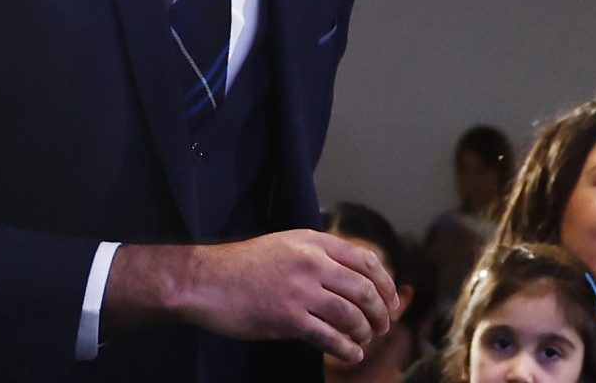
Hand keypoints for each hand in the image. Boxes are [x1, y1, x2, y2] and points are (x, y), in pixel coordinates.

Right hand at [105, 231, 398, 363]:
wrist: (204, 280)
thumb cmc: (241, 266)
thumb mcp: (283, 246)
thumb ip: (316, 256)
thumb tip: (355, 277)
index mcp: (311, 242)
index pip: (366, 259)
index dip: (386, 283)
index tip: (391, 300)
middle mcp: (310, 262)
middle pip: (365, 289)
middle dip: (382, 313)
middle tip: (381, 326)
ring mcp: (299, 290)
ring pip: (352, 315)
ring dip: (365, 333)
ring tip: (362, 340)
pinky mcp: (287, 318)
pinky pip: (331, 337)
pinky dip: (347, 350)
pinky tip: (349, 354)